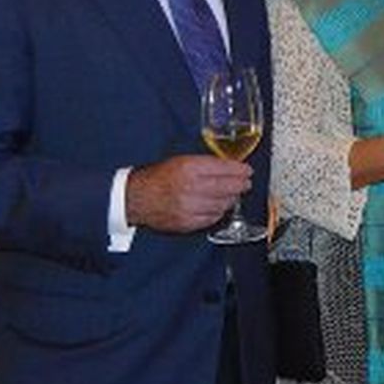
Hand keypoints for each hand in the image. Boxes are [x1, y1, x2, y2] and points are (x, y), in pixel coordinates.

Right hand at [126, 155, 250, 232]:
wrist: (136, 198)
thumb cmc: (158, 178)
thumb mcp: (181, 161)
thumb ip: (205, 164)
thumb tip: (230, 166)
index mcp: (188, 168)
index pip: (224, 168)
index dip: (240, 170)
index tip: (247, 170)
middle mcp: (190, 187)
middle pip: (227, 187)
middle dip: (241, 185)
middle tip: (246, 183)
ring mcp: (189, 207)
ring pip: (223, 204)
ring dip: (231, 199)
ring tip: (232, 194)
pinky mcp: (187, 222)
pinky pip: (212, 218)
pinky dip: (218, 212)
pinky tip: (218, 206)